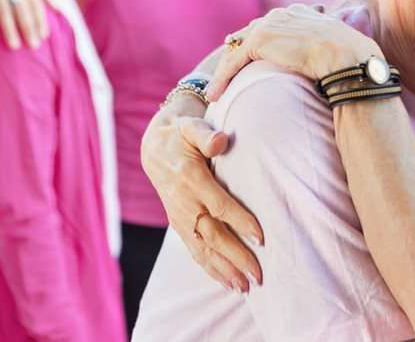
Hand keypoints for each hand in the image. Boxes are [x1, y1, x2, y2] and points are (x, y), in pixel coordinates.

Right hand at [140, 94, 263, 291]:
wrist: (154, 148)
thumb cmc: (182, 134)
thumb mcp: (191, 126)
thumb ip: (205, 134)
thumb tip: (220, 140)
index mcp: (190, 179)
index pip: (219, 205)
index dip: (239, 221)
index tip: (260, 237)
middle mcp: (183, 203)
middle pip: (213, 235)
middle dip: (236, 257)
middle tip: (259, 274)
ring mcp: (180, 218)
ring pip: (203, 250)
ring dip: (225, 270)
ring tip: (246, 287)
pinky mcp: (180, 226)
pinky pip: (195, 252)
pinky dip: (211, 270)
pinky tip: (228, 283)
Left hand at [206, 4, 381, 101]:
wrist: (347, 56)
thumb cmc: (350, 58)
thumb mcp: (337, 48)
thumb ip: (326, 49)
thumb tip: (332, 65)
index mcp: (300, 12)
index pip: (270, 25)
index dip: (258, 43)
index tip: (249, 59)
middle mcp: (282, 13)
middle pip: (248, 34)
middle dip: (236, 54)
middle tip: (226, 75)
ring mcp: (269, 24)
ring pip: (237, 49)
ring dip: (225, 71)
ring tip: (216, 91)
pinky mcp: (259, 40)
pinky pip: (233, 60)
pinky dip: (222, 78)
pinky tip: (215, 94)